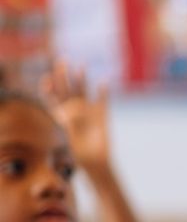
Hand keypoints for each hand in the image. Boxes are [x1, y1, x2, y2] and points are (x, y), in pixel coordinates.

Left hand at [40, 60, 112, 178]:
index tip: (48, 79)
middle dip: (63, 74)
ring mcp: (88, 110)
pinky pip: (103, 100)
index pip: (51, 95)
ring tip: (80, 66)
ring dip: (81, 78)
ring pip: (83, 90)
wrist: (95, 161)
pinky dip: (104, 91)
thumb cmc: (79, 151)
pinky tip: (103, 83)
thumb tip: (73, 109)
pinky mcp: (102, 114)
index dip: (48, 86)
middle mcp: (73, 109)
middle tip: (62, 61)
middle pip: (66, 88)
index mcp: (61, 113)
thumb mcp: (70, 135)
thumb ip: (71, 121)